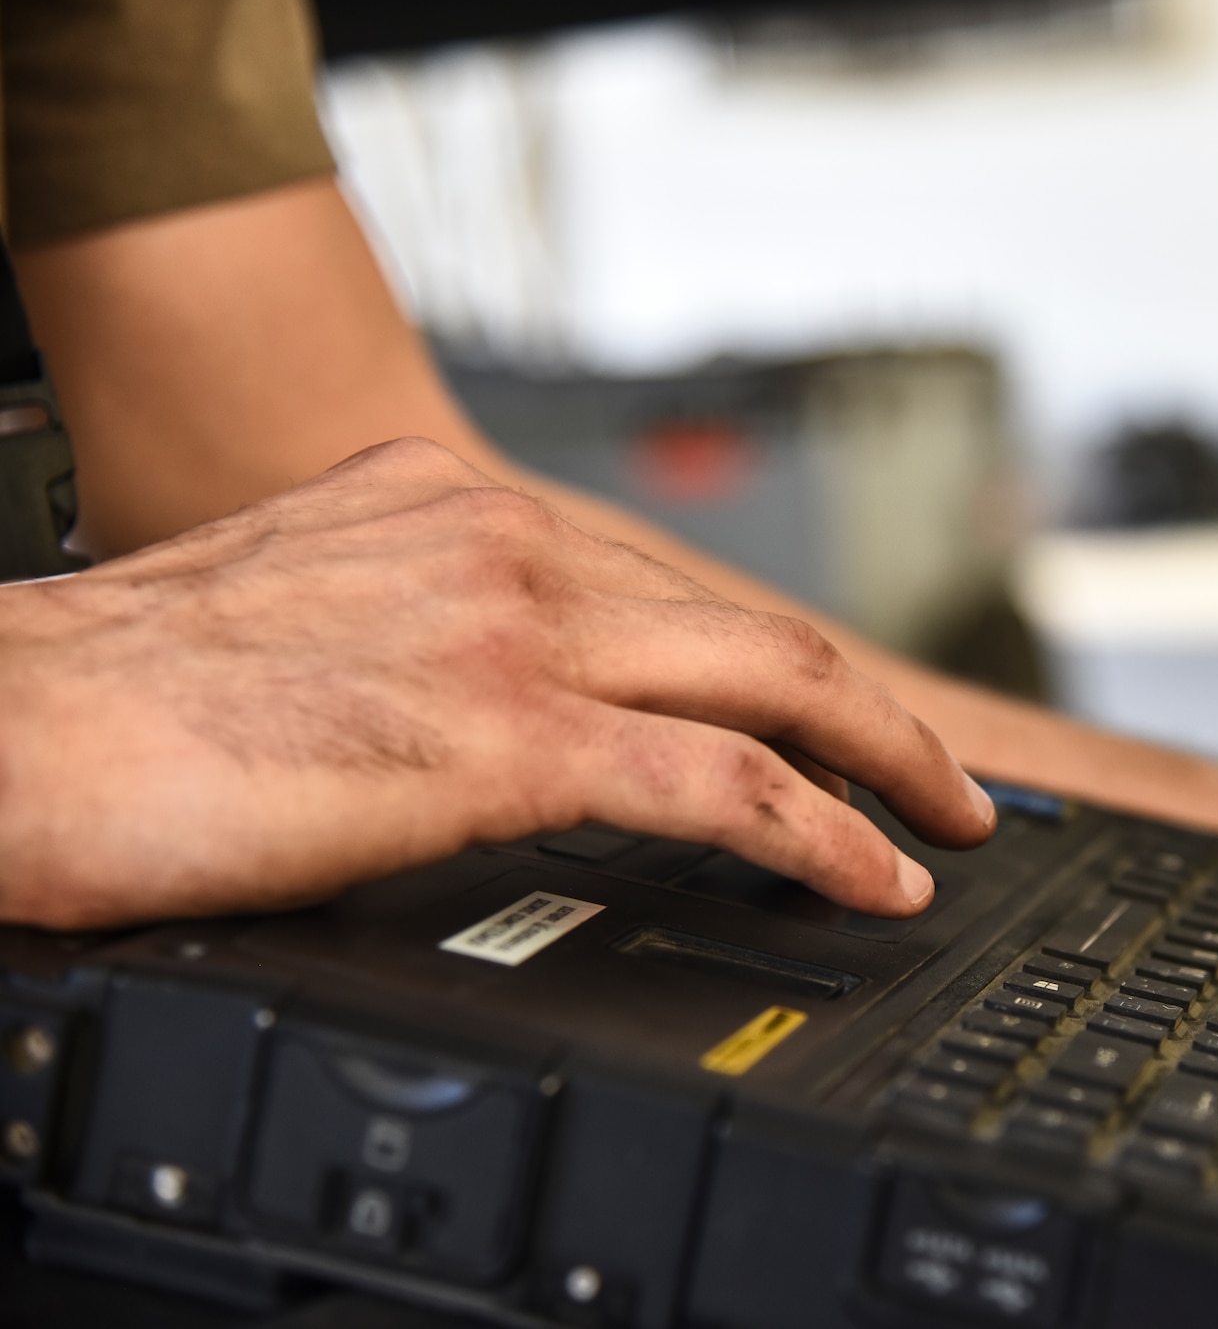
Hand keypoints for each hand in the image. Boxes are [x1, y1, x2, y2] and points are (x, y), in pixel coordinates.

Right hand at [0, 438, 994, 929]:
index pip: (666, 588)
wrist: (3, 727)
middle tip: (946, 781)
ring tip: (949, 829)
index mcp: (452, 510)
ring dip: (885, 763)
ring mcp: (516, 630)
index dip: (768, 667)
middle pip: (753, 625)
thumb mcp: (299, 616)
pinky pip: (722, 781)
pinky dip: (824, 834)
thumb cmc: (117, 698)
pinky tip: (875, 881)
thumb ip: (411, 632)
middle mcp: (503, 544)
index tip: (828, 723)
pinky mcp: (506, 731)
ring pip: (772, 685)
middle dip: (874, 711)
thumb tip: (471, 696)